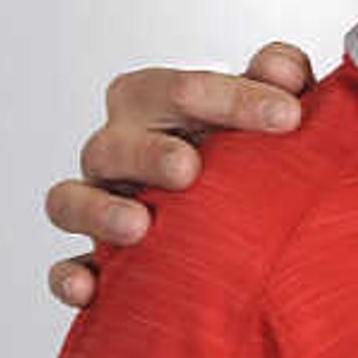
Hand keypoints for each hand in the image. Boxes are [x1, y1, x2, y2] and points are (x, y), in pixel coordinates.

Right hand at [41, 44, 312, 306]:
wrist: (242, 202)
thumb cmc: (249, 142)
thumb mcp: (274, 104)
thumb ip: (282, 78)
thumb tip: (282, 70)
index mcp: (157, 102)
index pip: (180, 90)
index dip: (232, 98)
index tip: (288, 116)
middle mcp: (121, 148)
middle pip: (115, 143)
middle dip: (148, 153)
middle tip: (188, 168)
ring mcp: (102, 202)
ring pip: (71, 200)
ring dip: (99, 210)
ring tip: (139, 225)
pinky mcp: (97, 259)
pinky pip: (69, 268)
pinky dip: (72, 276)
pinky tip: (90, 288)